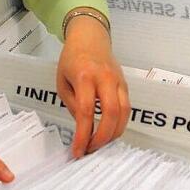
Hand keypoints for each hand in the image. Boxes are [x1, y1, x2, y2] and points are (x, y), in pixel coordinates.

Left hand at [58, 14, 129, 157]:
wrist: (90, 38)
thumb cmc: (72, 59)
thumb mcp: (63, 82)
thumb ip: (73, 105)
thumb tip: (84, 126)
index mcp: (84, 77)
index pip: (86, 112)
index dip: (83, 135)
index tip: (78, 151)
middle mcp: (105, 78)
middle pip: (111, 113)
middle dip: (103, 137)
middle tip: (92, 149)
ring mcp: (118, 80)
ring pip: (124, 112)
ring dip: (114, 132)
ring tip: (101, 144)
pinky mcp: (125, 84)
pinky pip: (126, 107)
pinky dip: (119, 123)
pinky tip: (109, 131)